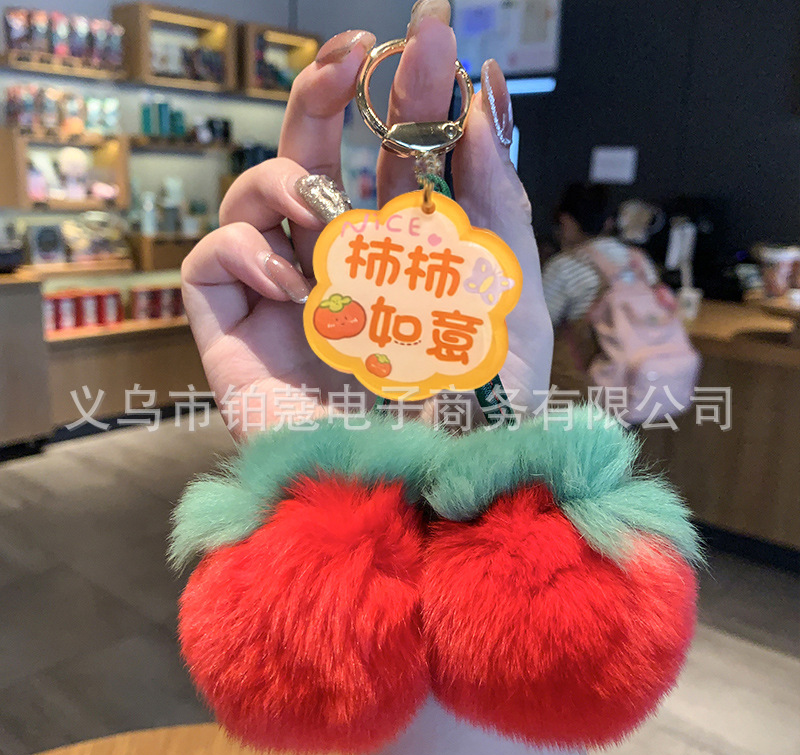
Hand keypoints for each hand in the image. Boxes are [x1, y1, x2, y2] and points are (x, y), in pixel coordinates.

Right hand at [181, 0, 552, 438]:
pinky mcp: (234, 339)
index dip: (401, 98)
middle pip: (309, 159)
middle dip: (324, 95)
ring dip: (284, 180)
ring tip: (326, 214)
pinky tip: (295, 285)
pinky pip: (207, 266)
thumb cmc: (481, 410)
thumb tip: (483, 102)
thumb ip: (496, 200)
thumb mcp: (509, 296)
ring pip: (248, 198)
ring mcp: (283, 303)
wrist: (428, 495)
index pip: (386, 162)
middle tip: (353, 49)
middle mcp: (338, 271)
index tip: (425, 41)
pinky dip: (243, 252)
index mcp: (400, 259)